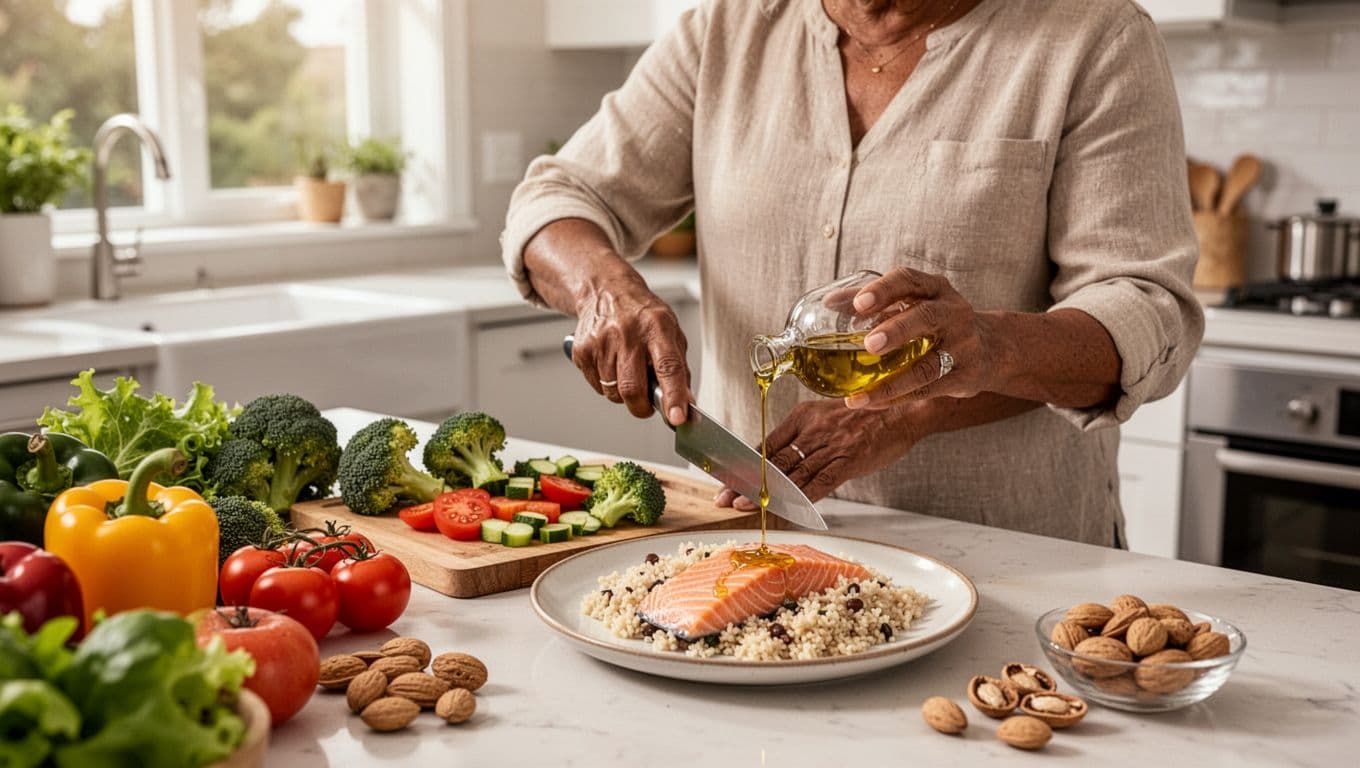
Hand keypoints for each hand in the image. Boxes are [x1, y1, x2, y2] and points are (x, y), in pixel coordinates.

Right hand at [571, 278, 691, 422]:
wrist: (606, 291)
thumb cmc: (643, 316)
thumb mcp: (671, 333)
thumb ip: (679, 369)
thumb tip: (686, 404)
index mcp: (657, 327)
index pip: (668, 367)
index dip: (673, 396)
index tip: (677, 418)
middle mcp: (627, 333)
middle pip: (632, 388)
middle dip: (641, 407)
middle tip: (647, 404)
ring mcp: (601, 342)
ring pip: (613, 393)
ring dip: (623, 394)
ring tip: (628, 372)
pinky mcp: (582, 350)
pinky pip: (597, 387)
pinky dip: (607, 385)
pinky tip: (611, 364)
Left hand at [714, 399, 915, 507]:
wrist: (904, 410)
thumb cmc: (865, 416)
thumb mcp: (826, 416)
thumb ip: (803, 436)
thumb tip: (778, 459)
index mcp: (803, 416)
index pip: (766, 444)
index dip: (743, 465)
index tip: (724, 479)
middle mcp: (813, 430)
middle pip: (772, 460)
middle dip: (744, 482)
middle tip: (722, 498)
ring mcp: (831, 446)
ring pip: (791, 474)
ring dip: (764, 493)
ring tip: (742, 505)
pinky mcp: (849, 461)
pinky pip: (820, 483)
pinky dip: (800, 498)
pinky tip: (783, 509)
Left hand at [844, 267, 998, 409]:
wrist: (992, 348)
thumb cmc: (938, 322)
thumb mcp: (916, 302)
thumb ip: (875, 301)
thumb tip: (829, 303)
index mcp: (936, 289)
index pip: (910, 280)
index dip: (884, 290)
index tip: (859, 303)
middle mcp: (953, 313)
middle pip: (926, 318)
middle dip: (897, 330)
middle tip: (869, 344)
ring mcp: (963, 346)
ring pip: (928, 365)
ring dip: (892, 382)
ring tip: (859, 396)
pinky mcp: (965, 376)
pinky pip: (929, 389)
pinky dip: (899, 397)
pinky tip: (873, 403)